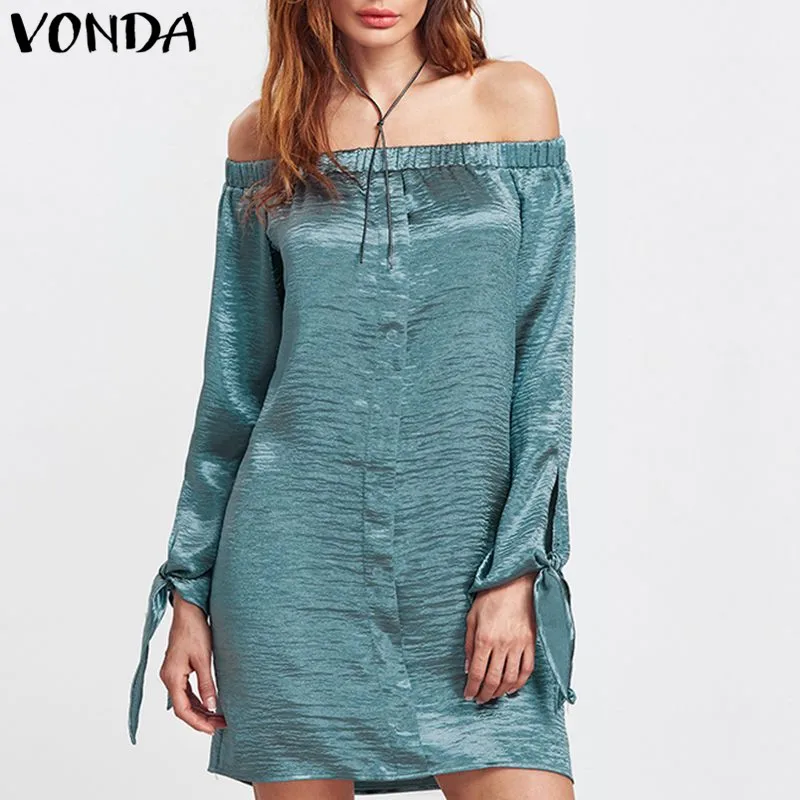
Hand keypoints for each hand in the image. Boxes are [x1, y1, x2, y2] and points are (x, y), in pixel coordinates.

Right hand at [159, 590, 226, 733]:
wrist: (189, 610)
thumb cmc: (194, 630)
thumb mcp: (203, 658)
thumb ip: (206, 684)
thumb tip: (212, 706)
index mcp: (172, 677)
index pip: (181, 710)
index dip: (197, 723)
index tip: (212, 730)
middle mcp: (168, 677)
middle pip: (182, 707)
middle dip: (201, 718)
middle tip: (220, 724)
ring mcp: (172, 673)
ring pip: (184, 700)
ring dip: (200, 709)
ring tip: (218, 716)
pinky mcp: (178, 667)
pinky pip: (186, 690)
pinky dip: (197, 698)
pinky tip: (210, 702)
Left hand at [463, 571, 536, 703]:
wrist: (516, 582)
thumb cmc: (492, 595)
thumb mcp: (472, 617)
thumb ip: (469, 644)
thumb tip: (468, 667)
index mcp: (485, 638)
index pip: (477, 673)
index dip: (472, 688)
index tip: (468, 695)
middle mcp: (502, 645)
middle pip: (493, 680)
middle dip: (485, 694)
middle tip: (479, 700)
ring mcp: (518, 645)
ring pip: (510, 679)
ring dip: (500, 692)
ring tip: (493, 696)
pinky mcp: (531, 643)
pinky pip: (527, 669)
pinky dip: (520, 683)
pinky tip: (512, 688)